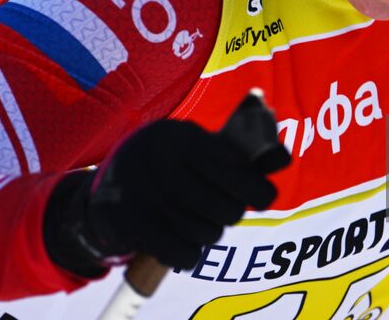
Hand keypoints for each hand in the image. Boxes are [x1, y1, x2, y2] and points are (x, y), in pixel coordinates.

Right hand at [43, 119, 285, 276]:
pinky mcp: (128, 223)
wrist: (107, 192)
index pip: (232, 165)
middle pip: (225, 206)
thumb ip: (233, 153)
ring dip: (209, 234)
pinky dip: (190, 254)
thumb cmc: (167, 166)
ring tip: (199, 224)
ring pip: (208, 233)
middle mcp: (159, 159)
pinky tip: (185, 244)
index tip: (266, 197)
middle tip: (224, 212)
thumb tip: (281, 157)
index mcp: (179, 134)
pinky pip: (183, 253)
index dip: (256, 186)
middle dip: (230, 213)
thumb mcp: (194, 148)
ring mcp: (141, 192)